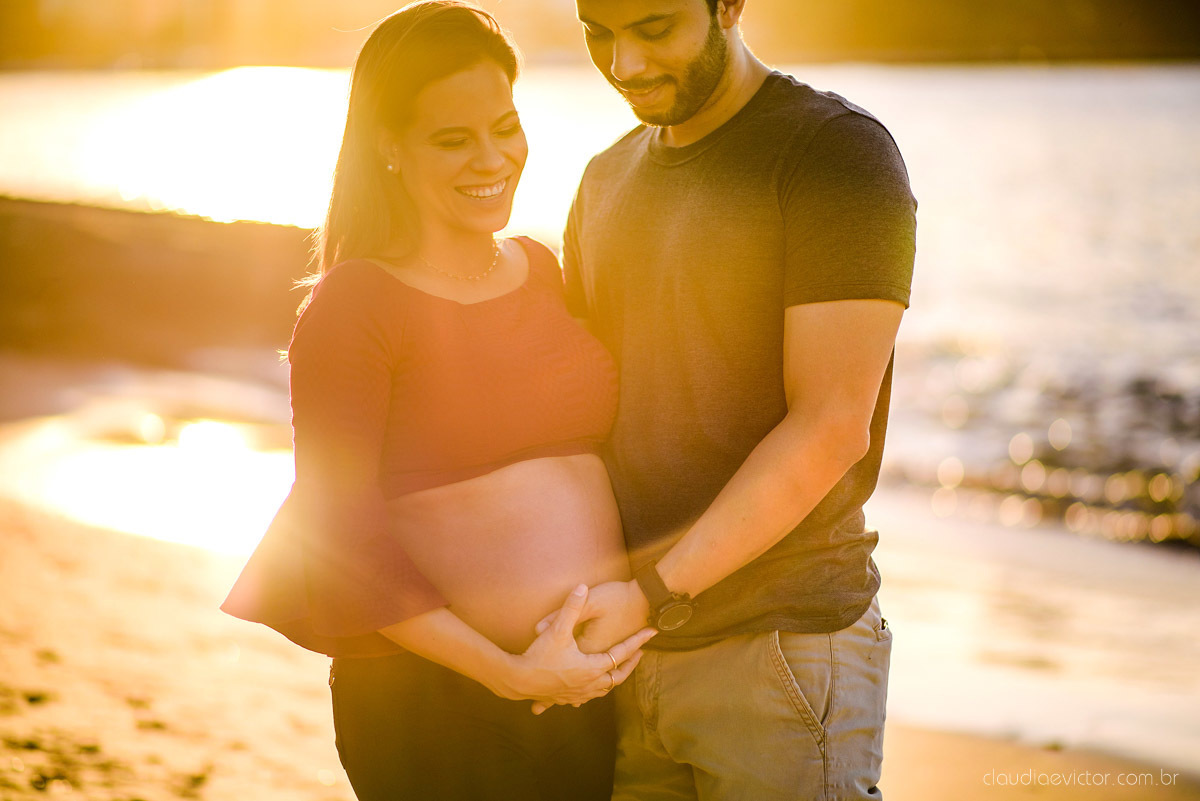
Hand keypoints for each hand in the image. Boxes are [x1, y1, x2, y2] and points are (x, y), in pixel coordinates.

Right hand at [503, 584, 654, 713]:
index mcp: (592, 668)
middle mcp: (589, 684)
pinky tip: (591, 688)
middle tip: (639, 655)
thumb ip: (571, 608)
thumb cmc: (539, 657)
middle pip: (617, 677)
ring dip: (613, 679)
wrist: (518, 681)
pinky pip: (586, 697)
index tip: (651, 632)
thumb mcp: (557, 630)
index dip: (638, 641)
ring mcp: (577, 694)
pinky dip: (594, 691)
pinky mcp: (565, 698)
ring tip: (618, 670)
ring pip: (603, 690)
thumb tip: (581, 587)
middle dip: (630, 666)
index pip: (622, 653)